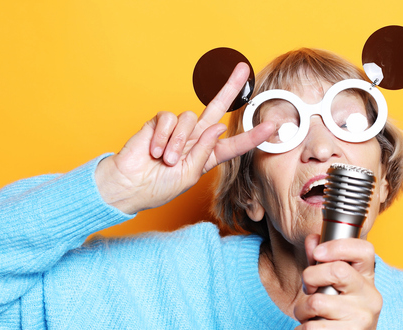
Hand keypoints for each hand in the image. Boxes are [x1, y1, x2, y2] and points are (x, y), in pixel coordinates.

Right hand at [95, 63, 274, 214]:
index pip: (233, 144)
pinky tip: (155, 151)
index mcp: (206, 156)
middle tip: (243, 70)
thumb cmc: (158, 186)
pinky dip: (164, 137)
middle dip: (229, 88)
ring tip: (167, 160)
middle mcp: (195, 139)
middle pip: (215, 108)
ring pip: (190, 119)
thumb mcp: (189, 176)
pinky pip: (170, 119)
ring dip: (179, 143)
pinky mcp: (160, 123)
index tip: (272, 127)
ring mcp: (178, 130)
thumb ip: (205, 152)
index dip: (252, 136)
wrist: (129, 186)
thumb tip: (218, 126)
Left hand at [293, 234, 383, 329]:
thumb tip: (312, 238)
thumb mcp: (335, 295)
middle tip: (307, 289)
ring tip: (307, 319)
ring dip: (301, 312)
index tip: (317, 253)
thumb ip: (322, 266)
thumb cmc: (341, 328)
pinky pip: (313, 328)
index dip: (337, 246)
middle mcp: (370, 297)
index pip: (364, 250)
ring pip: (317, 302)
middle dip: (310, 277)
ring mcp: (363, 318)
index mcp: (368, 282)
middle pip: (337, 271)